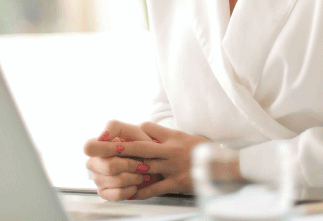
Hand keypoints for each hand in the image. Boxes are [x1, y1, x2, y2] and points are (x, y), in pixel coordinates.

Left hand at [84, 121, 208, 199]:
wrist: (222, 165)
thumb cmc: (201, 151)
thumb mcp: (184, 136)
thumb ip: (164, 134)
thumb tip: (144, 129)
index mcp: (171, 136)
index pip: (147, 128)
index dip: (131, 131)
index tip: (114, 133)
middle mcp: (170, 149)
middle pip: (140, 147)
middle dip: (119, 147)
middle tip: (100, 147)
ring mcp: (172, 166)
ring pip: (145, 166)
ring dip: (126, 169)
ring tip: (109, 171)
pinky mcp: (176, 182)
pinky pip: (156, 187)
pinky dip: (142, 191)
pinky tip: (130, 193)